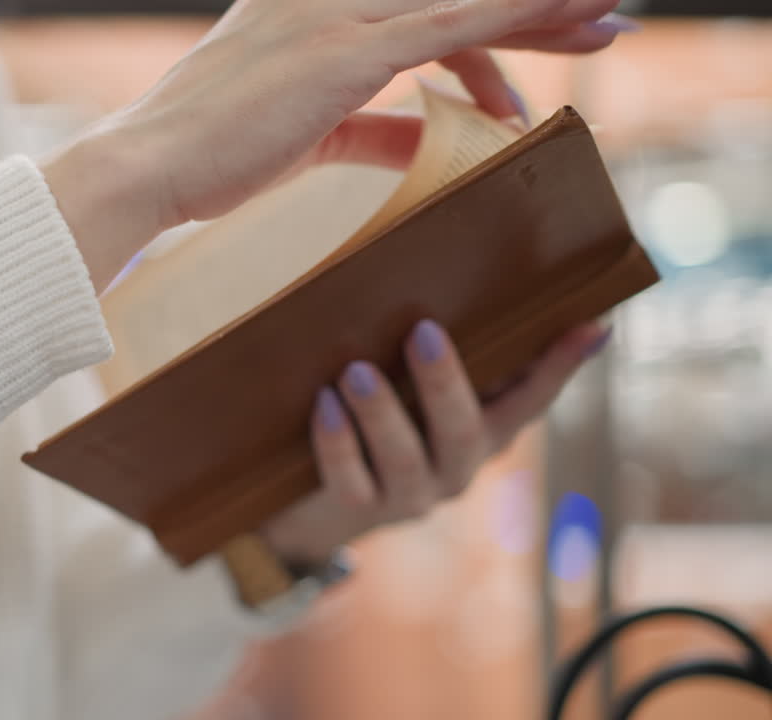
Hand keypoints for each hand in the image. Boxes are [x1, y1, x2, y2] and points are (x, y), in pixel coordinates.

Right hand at [43, 0, 630, 289]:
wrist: (146, 166)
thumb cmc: (210, 156)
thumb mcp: (303, 134)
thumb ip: (368, 127)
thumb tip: (426, 141)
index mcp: (310, 4)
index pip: (416, 1)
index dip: (485, 15)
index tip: (538, 29)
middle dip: (531, 6)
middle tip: (599, 18)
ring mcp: (334, 14)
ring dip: (542, 11)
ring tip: (604, 31)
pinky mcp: (344, 51)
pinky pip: (451, 24)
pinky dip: (516, 17)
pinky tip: (568, 20)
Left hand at [262, 320, 610, 565]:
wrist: (323, 506)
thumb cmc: (382, 424)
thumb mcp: (422, 392)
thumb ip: (460, 353)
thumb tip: (491, 285)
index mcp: (485, 434)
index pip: (531, 401)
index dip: (559, 367)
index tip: (590, 326)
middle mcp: (457, 468)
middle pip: (463, 431)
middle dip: (444, 381)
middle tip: (423, 330)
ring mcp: (410, 494)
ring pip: (404, 458)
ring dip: (381, 412)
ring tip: (356, 371)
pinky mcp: (358, 508)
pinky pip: (350, 480)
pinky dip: (338, 442)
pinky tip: (324, 404)